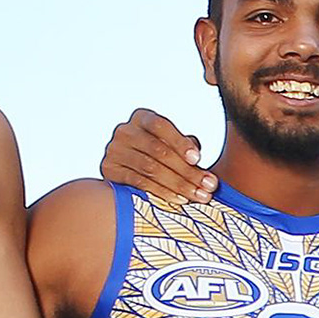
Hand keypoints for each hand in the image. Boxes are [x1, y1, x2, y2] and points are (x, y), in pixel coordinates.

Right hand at [98, 108, 213, 202]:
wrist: (127, 170)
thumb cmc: (159, 155)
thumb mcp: (172, 145)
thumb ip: (185, 147)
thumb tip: (196, 160)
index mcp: (142, 118)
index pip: (161, 126)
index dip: (180, 143)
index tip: (198, 159)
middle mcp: (125, 131)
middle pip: (158, 150)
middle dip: (187, 170)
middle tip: (208, 185)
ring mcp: (114, 150)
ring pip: (150, 168)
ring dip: (178, 184)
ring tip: (198, 195)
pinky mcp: (110, 170)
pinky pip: (138, 182)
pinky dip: (161, 192)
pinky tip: (179, 199)